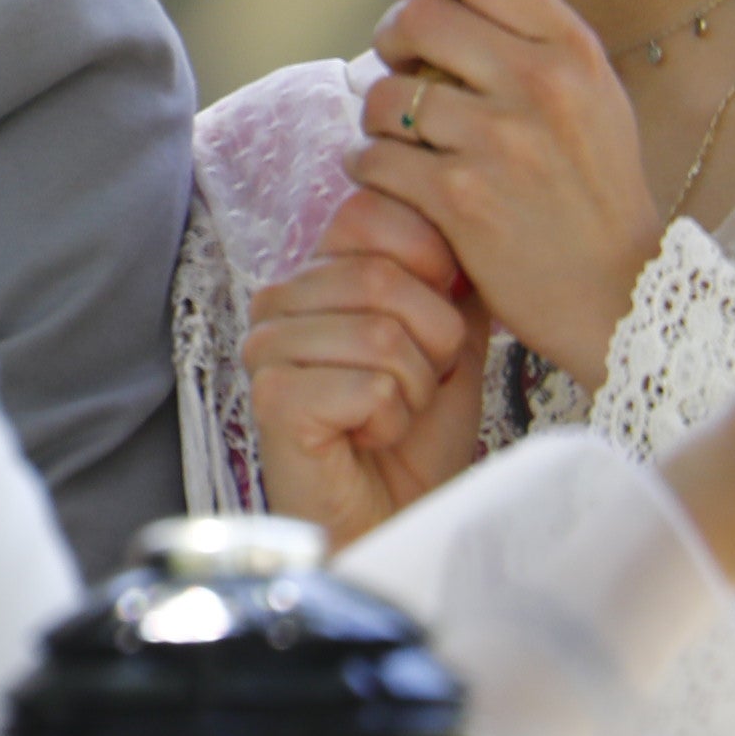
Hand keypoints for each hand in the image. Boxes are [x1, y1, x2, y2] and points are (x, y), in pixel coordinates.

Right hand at [241, 188, 490, 547]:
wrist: (396, 524)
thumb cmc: (417, 440)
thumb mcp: (453, 344)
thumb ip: (455, 279)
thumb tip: (466, 223)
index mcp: (320, 275)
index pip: (368, 211)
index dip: (428, 256)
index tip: (441, 311)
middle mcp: (281, 300)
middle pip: (386, 276)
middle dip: (434, 342)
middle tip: (416, 385)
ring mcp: (268, 347)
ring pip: (382, 333)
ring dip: (414, 388)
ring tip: (392, 415)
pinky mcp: (271, 397)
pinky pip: (368, 383)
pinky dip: (390, 420)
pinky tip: (367, 439)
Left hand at [349, 0, 666, 382]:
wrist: (615, 296)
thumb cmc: (594, 183)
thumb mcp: (591, 85)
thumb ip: (546, 2)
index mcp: (572, 47)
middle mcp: (539, 84)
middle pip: (416, 16)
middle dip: (391, 37)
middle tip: (402, 63)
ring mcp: (498, 142)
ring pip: (385, 92)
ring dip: (378, 113)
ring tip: (404, 134)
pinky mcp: (459, 201)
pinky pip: (374, 155)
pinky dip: (371, 166)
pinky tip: (397, 179)